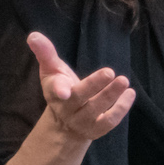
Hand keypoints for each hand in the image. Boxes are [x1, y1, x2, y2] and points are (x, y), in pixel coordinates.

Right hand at [28, 30, 135, 145]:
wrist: (65, 123)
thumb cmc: (60, 88)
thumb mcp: (51, 70)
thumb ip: (45, 53)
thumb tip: (33, 36)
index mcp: (54, 92)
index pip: (55, 89)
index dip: (59, 90)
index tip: (63, 91)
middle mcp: (67, 108)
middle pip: (79, 98)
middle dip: (93, 86)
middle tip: (109, 72)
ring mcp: (82, 121)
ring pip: (97, 109)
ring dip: (111, 95)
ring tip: (123, 80)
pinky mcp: (96, 129)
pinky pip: (110, 121)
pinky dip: (121, 108)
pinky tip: (130, 93)